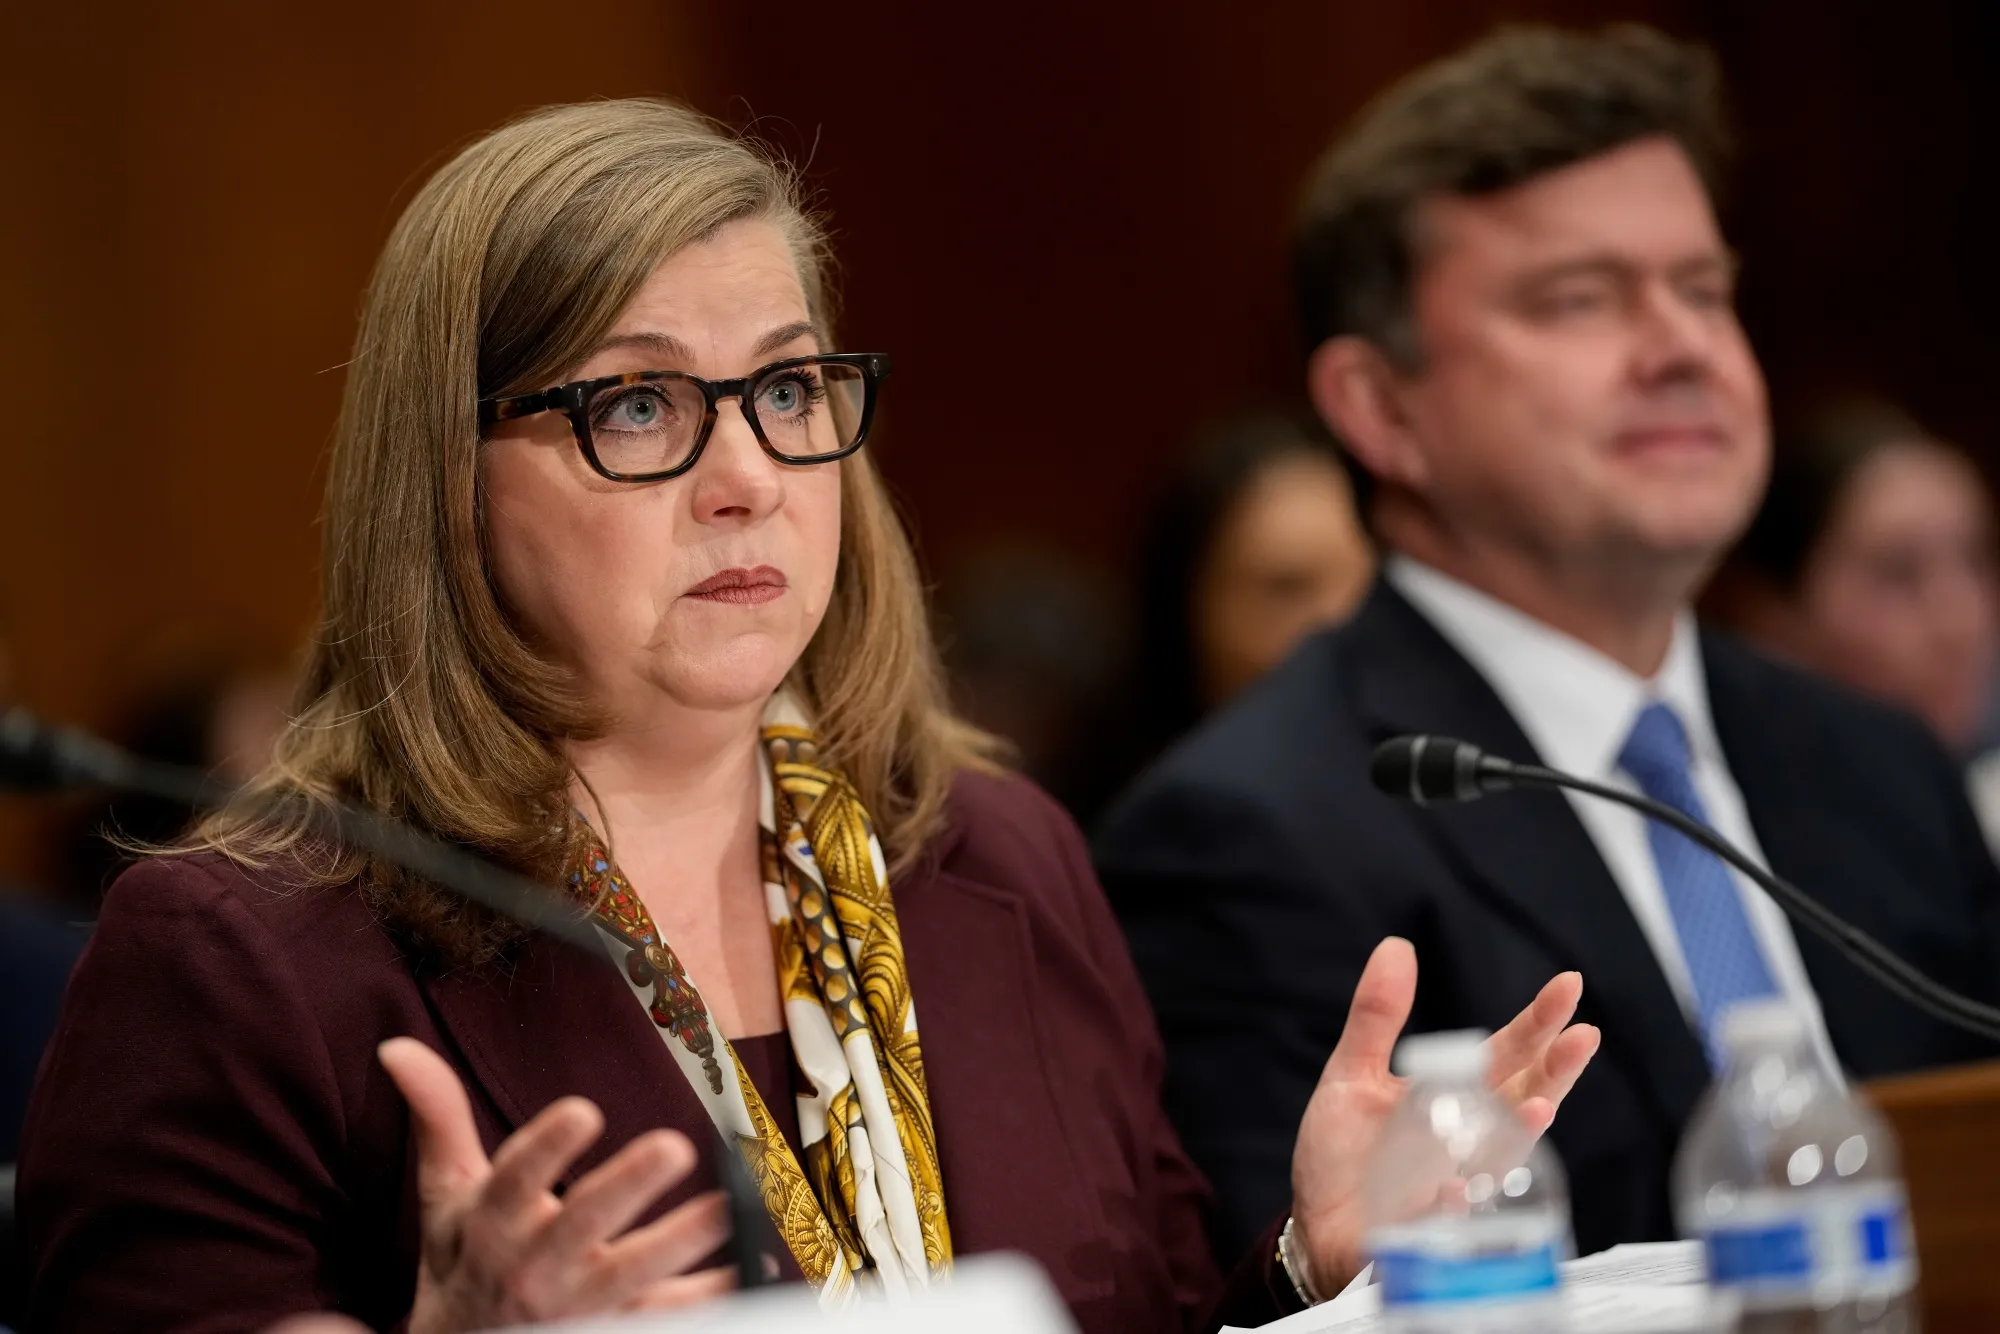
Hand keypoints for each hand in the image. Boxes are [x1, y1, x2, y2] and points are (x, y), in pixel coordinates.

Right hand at [379, 1037, 733, 1333]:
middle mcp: (534, 1263)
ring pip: (631, 1275)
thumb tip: (399, 1047)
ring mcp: (577, 1303)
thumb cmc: (462, 1262)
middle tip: (674, 1147)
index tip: (583, 1111)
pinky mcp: (613, 1327)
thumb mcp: (444, 1196)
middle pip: (581, 1224)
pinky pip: (663, 1314)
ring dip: (678, 1243)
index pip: (514, 1178)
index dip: (546, 1147)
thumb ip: (437, 1118)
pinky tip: (747, 1268)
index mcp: (492, 1220)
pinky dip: (703, 1296)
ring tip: (724, 1208)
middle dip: (626, 1187)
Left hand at [1287, 939, 1599, 1296]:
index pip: (1508, 1054)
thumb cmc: (1344, 1154)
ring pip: (1503, 1157)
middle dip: (1555, 1071)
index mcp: (1455, 1096)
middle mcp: (1470, 1138)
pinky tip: (1455, 1187)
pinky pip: (1452, 1218)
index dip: (1538, 1023)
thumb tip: (1397, 946)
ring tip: (1539, 1107)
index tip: (1570, 986)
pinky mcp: (1431, 1228)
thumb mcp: (1352, 1074)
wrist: (1318, 1228)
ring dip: (1520, 1134)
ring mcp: (1458, 1184)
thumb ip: (1377, 1017)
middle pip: (1523, 1099)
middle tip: (1584, 1036)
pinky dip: (1456, 1202)